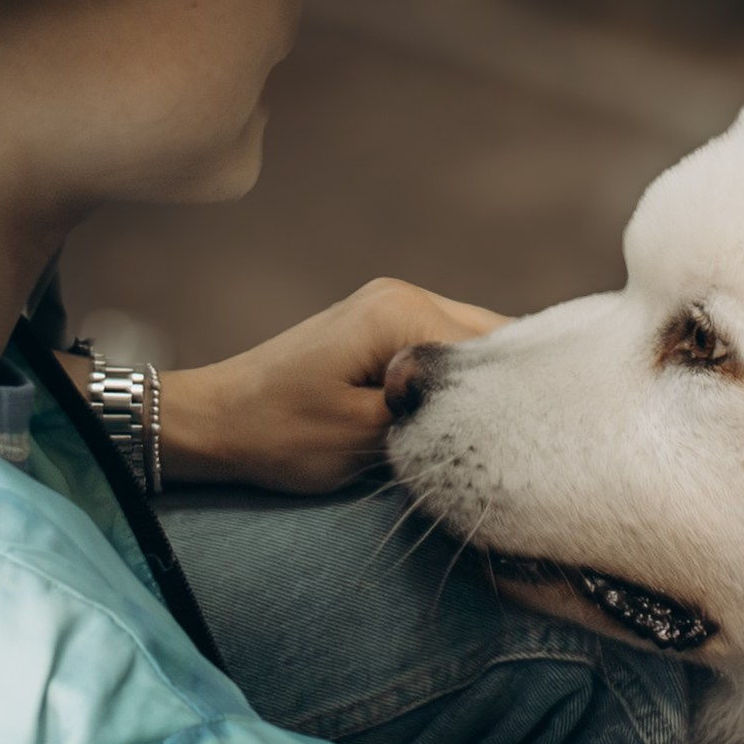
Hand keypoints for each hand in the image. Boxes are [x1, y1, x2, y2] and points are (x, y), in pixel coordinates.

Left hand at [159, 280, 503, 494]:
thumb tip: (498, 417)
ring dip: (481, 388)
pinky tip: (462, 420)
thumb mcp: (368, 438)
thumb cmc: (280, 434)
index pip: (494, 352)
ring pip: (471, 345)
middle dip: (506, 390)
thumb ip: (439, 419)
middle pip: (493, 339)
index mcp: (401, 312)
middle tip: (521, 446)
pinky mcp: (380, 327)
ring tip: (494, 437)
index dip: (515, 401)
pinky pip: (442, 349)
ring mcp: (392, 306)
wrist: (214, 421)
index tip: (529, 448)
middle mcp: (404, 295)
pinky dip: (456, 383)